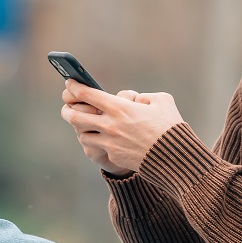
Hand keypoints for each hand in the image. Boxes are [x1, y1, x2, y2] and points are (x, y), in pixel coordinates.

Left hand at [60, 80, 185, 172]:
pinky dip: (99, 143)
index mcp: (119, 107)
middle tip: (67, 107)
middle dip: (67, 110)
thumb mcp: (163, 101)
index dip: (74, 87)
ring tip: (85, 124)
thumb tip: (136, 100)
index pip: (86, 94)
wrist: (174, 158)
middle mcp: (109, 125)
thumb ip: (145, 97)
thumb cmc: (170, 127)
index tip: (69, 83)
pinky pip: (98, 148)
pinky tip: (103, 139)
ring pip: (82, 135)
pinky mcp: (113, 156)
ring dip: (82, 129)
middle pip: (74, 116)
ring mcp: (109, 143)